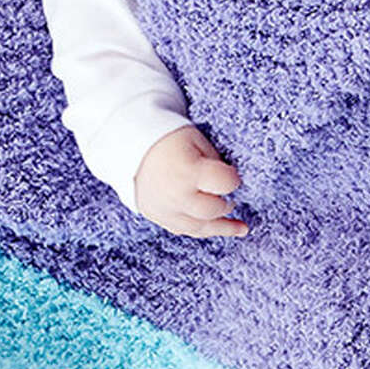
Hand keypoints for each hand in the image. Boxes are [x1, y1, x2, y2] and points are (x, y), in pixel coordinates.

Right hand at [134, 123, 249, 237]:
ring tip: (241, 228)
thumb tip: (230, 183)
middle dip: (226, 205)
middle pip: (212, 211)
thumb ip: (215, 162)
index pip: (224, 184)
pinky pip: (183, 229)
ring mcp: (165, 209)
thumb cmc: (168, 139)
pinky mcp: (156, 216)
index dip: (233, 180)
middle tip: (232, 200)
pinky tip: (215, 227)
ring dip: (223, 228)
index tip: (234, 177)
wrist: (127, 144)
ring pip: (199, 228)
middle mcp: (176, 195)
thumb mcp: (196, 140)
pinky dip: (201, 228)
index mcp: (188, 171)